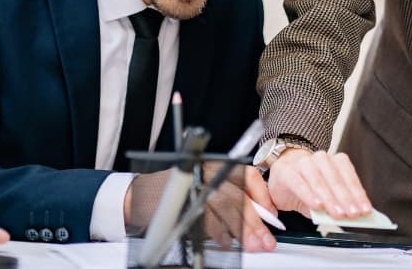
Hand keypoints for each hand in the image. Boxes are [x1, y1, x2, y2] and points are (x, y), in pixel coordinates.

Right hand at [125, 164, 276, 251]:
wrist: (138, 196)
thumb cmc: (176, 194)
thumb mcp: (208, 190)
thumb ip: (232, 200)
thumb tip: (259, 219)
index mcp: (216, 166)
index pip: (247, 176)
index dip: (263, 195)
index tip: (273, 214)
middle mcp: (206, 171)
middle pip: (238, 196)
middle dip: (255, 220)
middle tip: (265, 239)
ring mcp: (194, 184)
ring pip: (225, 207)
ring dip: (241, 229)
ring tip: (251, 244)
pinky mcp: (181, 200)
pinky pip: (205, 218)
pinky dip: (218, 233)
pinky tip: (226, 243)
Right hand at [265, 149, 371, 219]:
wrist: (282, 174)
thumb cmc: (307, 186)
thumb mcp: (325, 196)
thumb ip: (337, 203)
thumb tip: (351, 215)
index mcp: (335, 161)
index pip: (349, 177)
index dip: (358, 194)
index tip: (365, 210)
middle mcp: (321, 159)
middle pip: (336, 180)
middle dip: (346, 199)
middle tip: (353, 214)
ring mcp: (303, 163)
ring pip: (320, 182)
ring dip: (330, 199)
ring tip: (338, 213)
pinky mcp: (288, 172)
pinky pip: (300, 184)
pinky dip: (310, 196)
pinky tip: (317, 206)